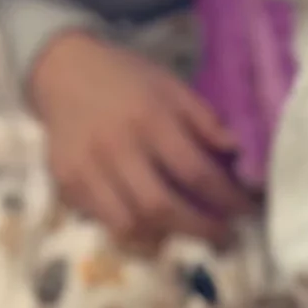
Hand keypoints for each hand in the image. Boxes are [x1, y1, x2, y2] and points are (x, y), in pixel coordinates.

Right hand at [27, 30, 247, 249]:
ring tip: (189, 234)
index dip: (225, 198)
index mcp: (148, 118)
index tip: (244, 210)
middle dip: (200, 229)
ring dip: (166, 237)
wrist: (62, 70)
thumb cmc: (127, 80)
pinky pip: (105, 222)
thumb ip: (204, 120)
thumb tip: (238, 153)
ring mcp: (87, 168)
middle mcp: (116, 146)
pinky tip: (153, 227)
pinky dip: (134, 232)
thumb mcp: (170, 86)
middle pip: (162, 207)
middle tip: (223, 236)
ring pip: (131, 224)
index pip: (195, 172)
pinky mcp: (67, 182)